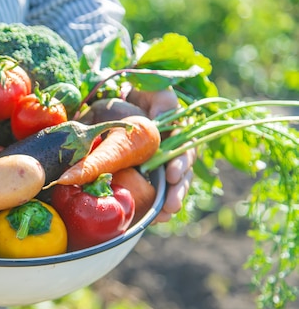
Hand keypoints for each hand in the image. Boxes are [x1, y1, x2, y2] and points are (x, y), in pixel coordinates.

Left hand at [127, 88, 194, 221]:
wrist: (123, 97)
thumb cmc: (144, 91)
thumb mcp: (156, 90)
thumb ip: (163, 102)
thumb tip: (162, 121)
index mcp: (179, 134)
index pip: (185, 152)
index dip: (180, 164)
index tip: (172, 174)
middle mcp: (173, 152)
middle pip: (181, 175)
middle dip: (177, 191)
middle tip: (171, 205)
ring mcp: (161, 165)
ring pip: (171, 188)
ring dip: (168, 203)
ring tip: (163, 216)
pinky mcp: (147, 174)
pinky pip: (154, 192)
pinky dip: (153, 206)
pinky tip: (151, 218)